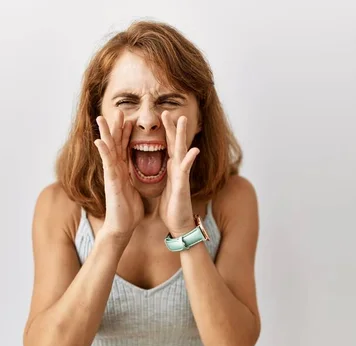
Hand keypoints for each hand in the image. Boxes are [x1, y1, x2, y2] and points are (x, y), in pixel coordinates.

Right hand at [94, 110, 143, 238]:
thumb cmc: (128, 210)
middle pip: (115, 144)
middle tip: (117, 110)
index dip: (126, 133)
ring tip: (101, 118)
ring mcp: (111, 175)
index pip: (124, 148)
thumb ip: (133, 178)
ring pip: (108, 150)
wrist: (123, 227)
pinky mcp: (111, 182)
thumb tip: (135, 173)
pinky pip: (107, 164)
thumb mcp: (133, 189)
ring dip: (105, 133)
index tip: (128, 118)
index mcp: (123, 171)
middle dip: (116, 127)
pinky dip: (104, 152)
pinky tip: (100, 141)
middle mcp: (115, 170)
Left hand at [159, 111, 200, 236]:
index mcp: (172, 169)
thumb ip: (169, 172)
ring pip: (182, 152)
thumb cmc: (172, 206)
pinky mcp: (183, 186)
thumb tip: (169, 161)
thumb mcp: (167, 186)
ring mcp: (182, 176)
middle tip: (168, 110)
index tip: (161, 116)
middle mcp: (178, 169)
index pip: (168, 146)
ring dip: (182, 136)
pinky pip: (186, 171)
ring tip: (183, 121)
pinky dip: (189, 160)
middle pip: (175, 144)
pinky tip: (194, 150)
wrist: (178, 224)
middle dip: (172, 127)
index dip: (165, 131)